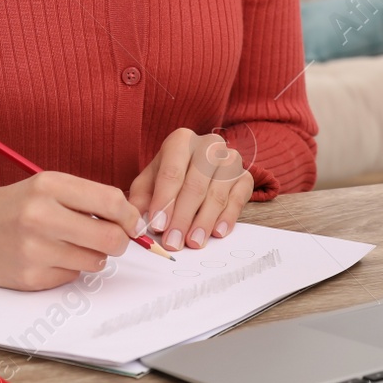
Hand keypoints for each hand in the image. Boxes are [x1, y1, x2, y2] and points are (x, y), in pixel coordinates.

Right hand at [0, 172, 140, 290]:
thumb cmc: (7, 207)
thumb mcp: (41, 187)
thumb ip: (83, 197)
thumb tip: (128, 217)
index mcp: (47, 185)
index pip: (111, 201)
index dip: (129, 215)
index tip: (131, 221)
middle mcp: (41, 215)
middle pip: (110, 237)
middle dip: (119, 241)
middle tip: (113, 239)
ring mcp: (35, 249)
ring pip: (95, 261)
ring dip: (92, 256)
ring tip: (70, 245)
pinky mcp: (30, 277)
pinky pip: (72, 276)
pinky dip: (69, 269)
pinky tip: (48, 257)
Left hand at [128, 127, 253, 250]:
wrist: (202, 165)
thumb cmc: (172, 174)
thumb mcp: (150, 181)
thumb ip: (141, 199)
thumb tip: (136, 222)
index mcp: (181, 141)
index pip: (171, 173)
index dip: (164, 201)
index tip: (158, 226)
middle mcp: (208, 145)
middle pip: (195, 185)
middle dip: (182, 218)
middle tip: (173, 242)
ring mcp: (230, 160)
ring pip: (217, 194)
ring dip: (204, 222)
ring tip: (193, 241)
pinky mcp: (245, 177)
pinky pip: (238, 199)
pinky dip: (227, 217)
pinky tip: (217, 232)